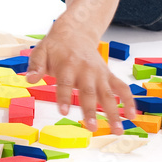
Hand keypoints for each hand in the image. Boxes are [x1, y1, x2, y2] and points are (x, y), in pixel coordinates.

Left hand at [25, 18, 135, 133]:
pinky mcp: (108, 75)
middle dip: (91, 110)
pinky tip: (132, 116)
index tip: (64, 112)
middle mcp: (85, 70)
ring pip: (108, 93)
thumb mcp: (41, 51)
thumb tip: (29, 79)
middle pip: (89, 91)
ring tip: (118, 130)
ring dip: (114, 112)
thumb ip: (36, 65)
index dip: (64, 97)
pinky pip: (121, 87)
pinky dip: (129, 100)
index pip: (65, 82)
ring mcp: (99, 73)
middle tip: (92, 127)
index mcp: (67, 64)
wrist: (75, 31)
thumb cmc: (56, 46)